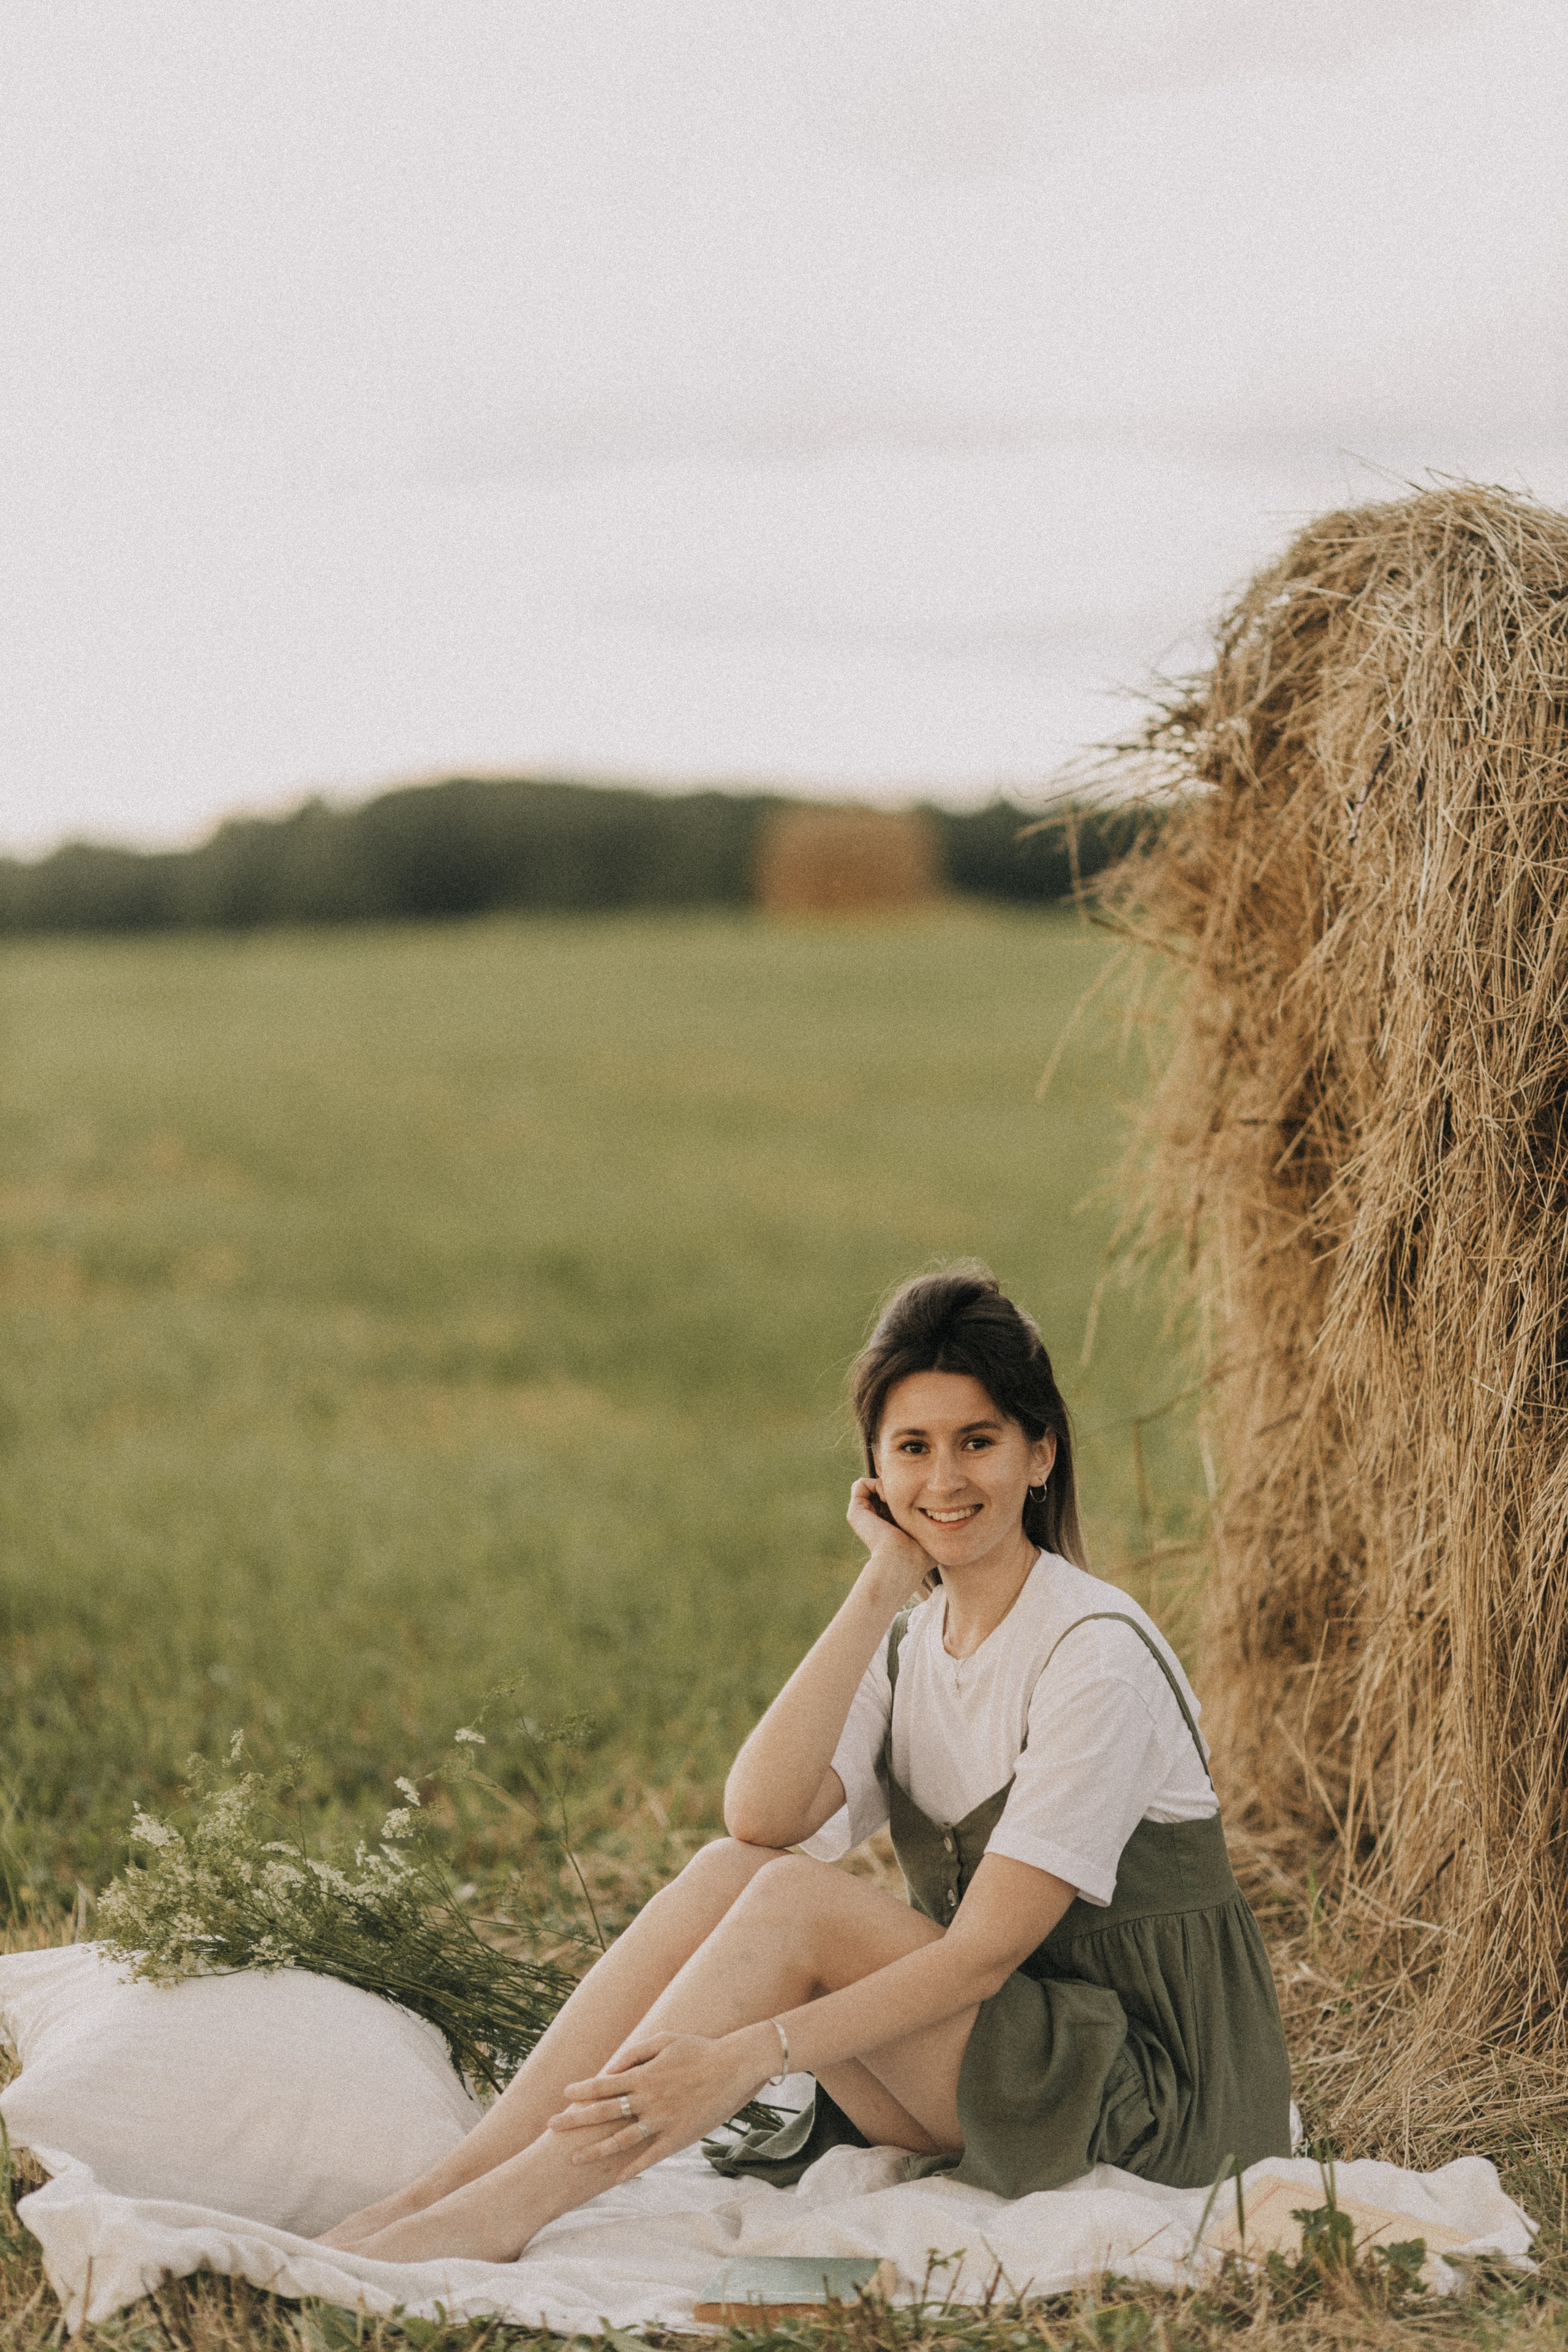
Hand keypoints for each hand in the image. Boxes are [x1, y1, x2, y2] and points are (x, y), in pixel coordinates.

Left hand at [549, 2029, 769, 2182]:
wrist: (733, 2066)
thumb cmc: (698, 2050)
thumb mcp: (664, 2040)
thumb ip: (634, 2054)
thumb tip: (609, 2068)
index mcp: (644, 2075)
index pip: (603, 2084)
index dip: (582, 2090)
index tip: (564, 2096)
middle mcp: (648, 2099)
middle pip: (604, 2112)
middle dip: (575, 2120)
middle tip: (552, 2127)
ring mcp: (662, 2120)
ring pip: (622, 2139)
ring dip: (596, 2150)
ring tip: (574, 2159)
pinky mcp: (678, 2136)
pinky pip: (651, 2156)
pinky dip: (633, 2167)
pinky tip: (617, 2178)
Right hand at [846, 1477, 931, 1602]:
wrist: (902, 1561)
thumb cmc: (920, 1554)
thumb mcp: (930, 1534)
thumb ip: (936, 1524)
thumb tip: (951, 1515)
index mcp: (888, 1523)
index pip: (895, 1497)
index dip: (907, 1492)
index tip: (917, 1503)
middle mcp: (873, 1518)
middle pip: (883, 1488)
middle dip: (896, 1486)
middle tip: (907, 1498)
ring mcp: (863, 1515)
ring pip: (872, 1485)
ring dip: (885, 1484)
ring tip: (896, 1498)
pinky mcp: (855, 1511)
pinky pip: (861, 1484)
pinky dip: (875, 1484)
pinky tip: (887, 1497)